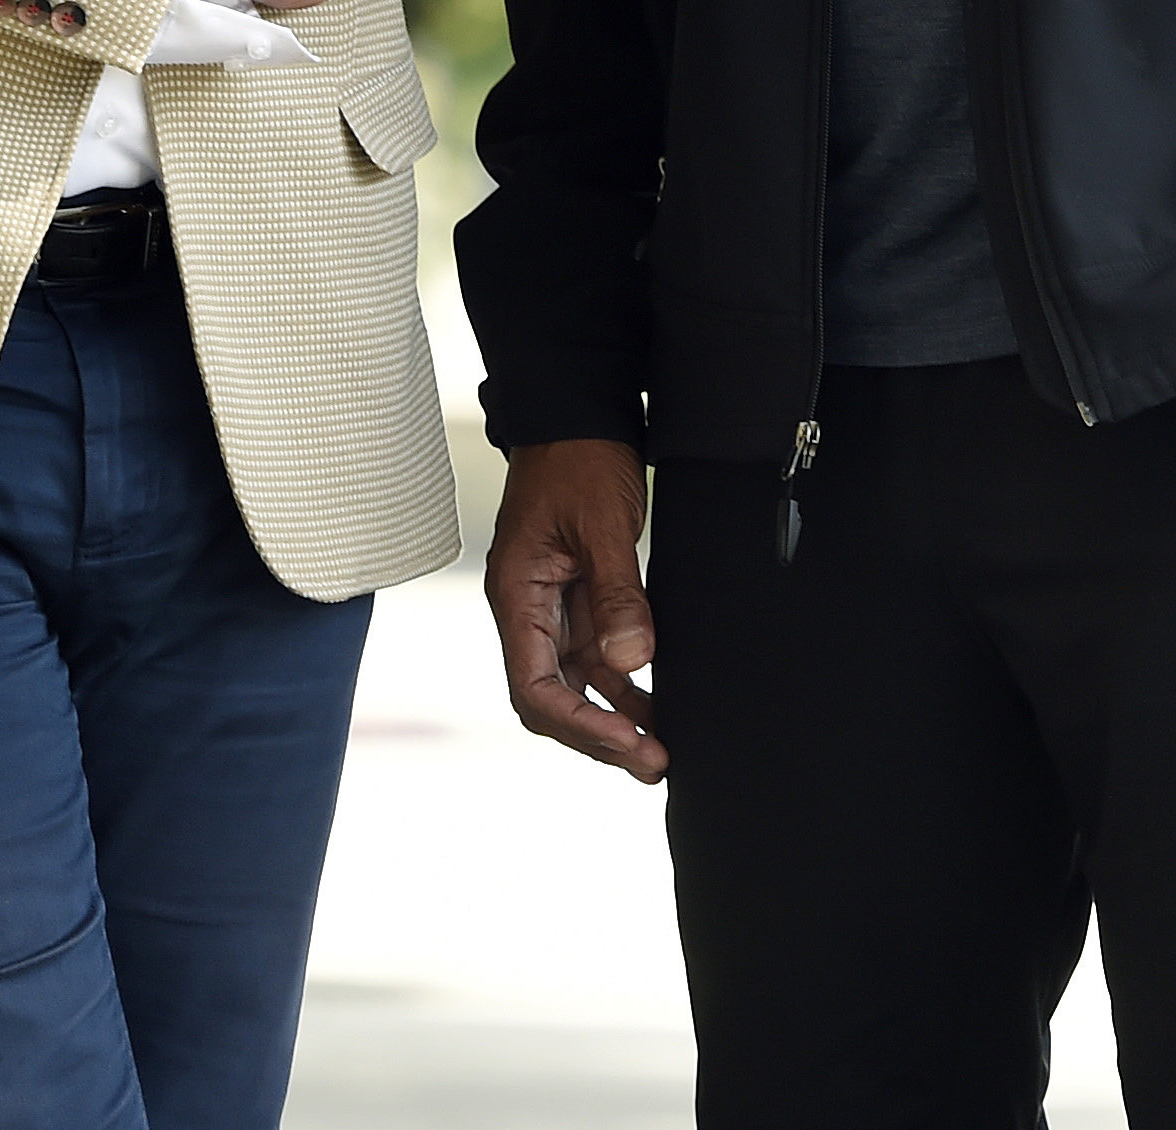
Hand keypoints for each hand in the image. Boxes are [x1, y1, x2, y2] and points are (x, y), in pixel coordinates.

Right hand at [489, 437, 664, 781]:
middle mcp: (528, 610)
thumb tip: (632, 660)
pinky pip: (596, 657)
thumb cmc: (577, 457)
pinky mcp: (577, 598)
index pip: (534, 687)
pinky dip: (623, 686)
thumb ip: (617, 595)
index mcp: (516, 595)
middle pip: (550, 699)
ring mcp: (552, 607)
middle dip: (597, 737)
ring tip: (659, 751)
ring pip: (576, 685)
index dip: (580, 725)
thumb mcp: (602, 524)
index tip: (629, 743)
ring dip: (614, 719)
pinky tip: (655, 705)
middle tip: (652, 762)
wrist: (577, 413)